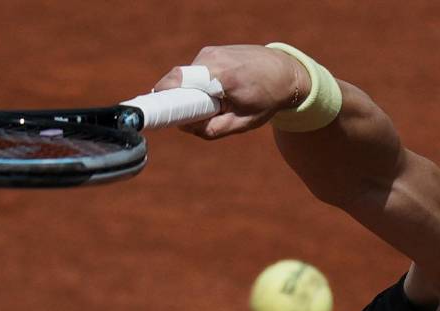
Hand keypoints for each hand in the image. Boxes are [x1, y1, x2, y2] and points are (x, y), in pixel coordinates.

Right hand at [151, 45, 308, 138]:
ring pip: (185, 76)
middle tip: (184, 117)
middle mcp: (214, 58)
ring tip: (214, 104)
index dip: (162, 96)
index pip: (180, 82)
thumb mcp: (243, 123)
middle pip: (178, 80)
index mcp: (224, 76)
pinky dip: (197, 84)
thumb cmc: (267, 100)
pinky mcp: (211, 51)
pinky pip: (194, 71)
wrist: (286, 72)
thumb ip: (213, 129)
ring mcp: (211, 52)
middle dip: (175, 100)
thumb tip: (184, 127)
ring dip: (189, 93)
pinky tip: (215, 93)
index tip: (153, 112)